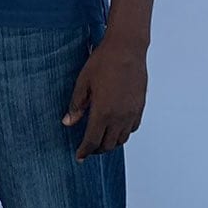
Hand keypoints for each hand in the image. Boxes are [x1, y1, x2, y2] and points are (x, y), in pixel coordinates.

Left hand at [62, 35, 146, 160]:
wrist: (127, 50)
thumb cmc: (103, 62)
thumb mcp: (83, 82)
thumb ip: (76, 105)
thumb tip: (68, 122)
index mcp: (103, 112)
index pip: (93, 140)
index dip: (85, 151)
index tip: (79, 157)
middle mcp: (119, 117)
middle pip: (108, 144)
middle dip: (97, 149)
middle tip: (88, 148)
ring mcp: (132, 114)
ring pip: (122, 139)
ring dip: (110, 143)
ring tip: (100, 140)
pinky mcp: (139, 108)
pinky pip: (132, 129)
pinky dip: (123, 133)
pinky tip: (115, 128)